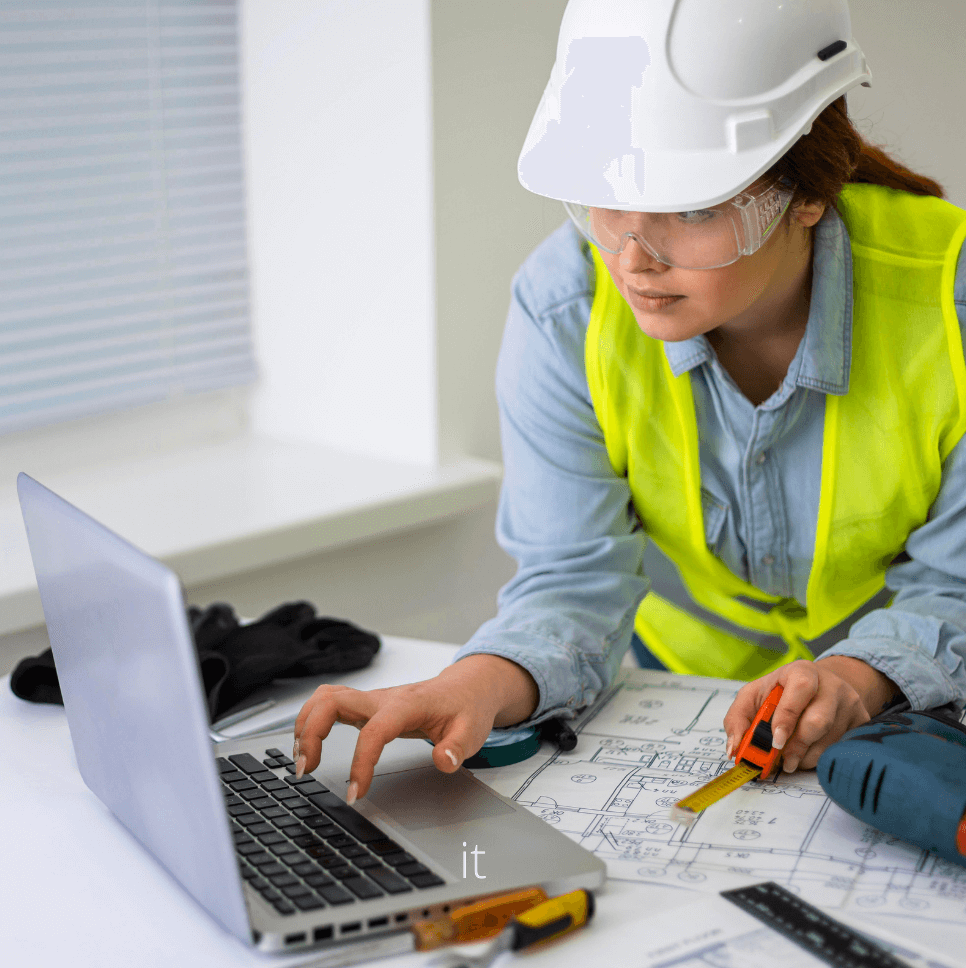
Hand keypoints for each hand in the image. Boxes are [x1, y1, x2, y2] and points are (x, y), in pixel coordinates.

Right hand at [292, 654, 538, 803]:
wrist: (466, 687)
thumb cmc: (466, 708)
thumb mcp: (472, 731)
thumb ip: (458, 747)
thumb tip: (444, 761)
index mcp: (407, 705)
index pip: (374, 731)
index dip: (361, 763)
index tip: (356, 793)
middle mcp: (383, 698)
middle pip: (332, 701)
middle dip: (311, 733)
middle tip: (305, 770)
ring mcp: (372, 699)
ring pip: (324, 698)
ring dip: (305, 725)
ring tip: (301, 760)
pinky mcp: (365, 705)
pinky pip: (329, 704)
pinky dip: (311, 722)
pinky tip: (308, 746)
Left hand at [722, 657, 898, 773]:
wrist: (822, 686)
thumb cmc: (782, 692)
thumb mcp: (754, 696)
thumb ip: (738, 719)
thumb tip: (734, 749)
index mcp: (801, 672)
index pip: (799, 690)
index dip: (787, 718)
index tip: (775, 741)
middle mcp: (831, 685)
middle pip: (818, 721)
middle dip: (797, 746)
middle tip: (783, 761)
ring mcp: (850, 703)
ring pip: (831, 741)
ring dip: (808, 757)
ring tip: (793, 759)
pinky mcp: (862, 721)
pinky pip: (844, 748)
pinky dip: (824, 758)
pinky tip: (811, 755)